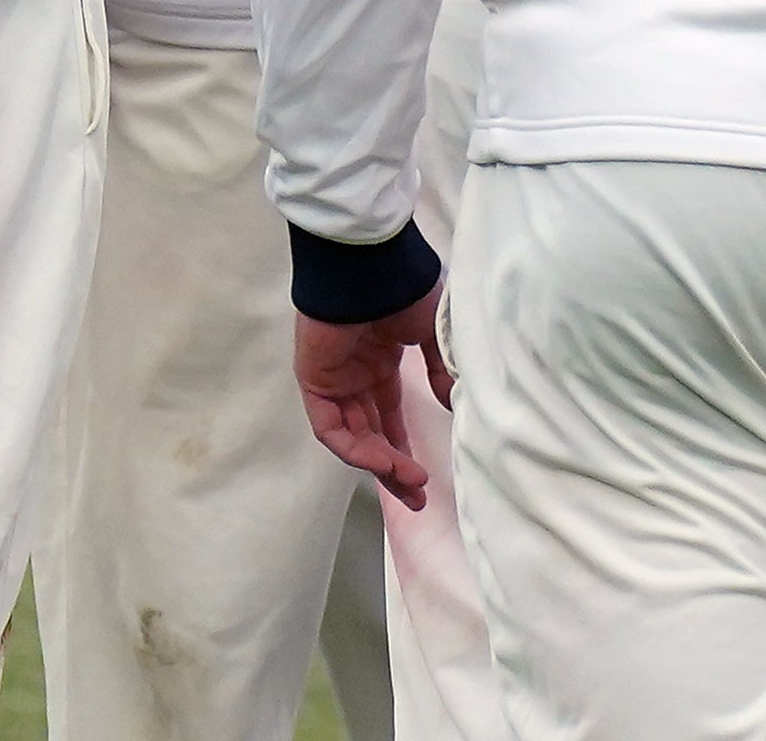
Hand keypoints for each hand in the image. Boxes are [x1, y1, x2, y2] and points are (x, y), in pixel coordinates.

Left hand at [295, 294, 450, 509]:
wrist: (372, 268)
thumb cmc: (404, 290)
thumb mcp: (434, 334)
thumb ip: (441, 371)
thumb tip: (451, 405)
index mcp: (380, 360)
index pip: (388, 415)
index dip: (405, 447)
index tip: (426, 478)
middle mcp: (355, 374)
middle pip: (370, 434)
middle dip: (393, 468)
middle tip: (417, 498)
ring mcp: (334, 379)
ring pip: (353, 436)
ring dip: (380, 463)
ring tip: (409, 483)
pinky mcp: (315, 381)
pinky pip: (331, 427)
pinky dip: (355, 449)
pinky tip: (383, 462)